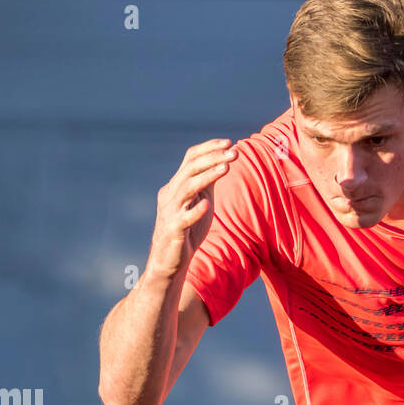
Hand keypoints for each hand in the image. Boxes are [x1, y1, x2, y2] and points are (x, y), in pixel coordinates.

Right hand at [147, 139, 237, 278]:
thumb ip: (207, 185)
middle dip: (213, 158)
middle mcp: (171, 194)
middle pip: (190, 168)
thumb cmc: (187, 231)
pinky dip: (194, 210)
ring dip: (207, 176)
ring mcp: (170, 212)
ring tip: (226, 168)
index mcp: (176, 185)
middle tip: (234, 152)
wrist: (169, 261)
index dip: (209, 148)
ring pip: (187, 188)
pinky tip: (206, 204)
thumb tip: (222, 162)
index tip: (229, 143)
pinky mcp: (173, 231)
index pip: (190, 158)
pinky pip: (183, 218)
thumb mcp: (199, 202)